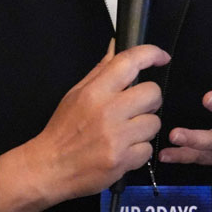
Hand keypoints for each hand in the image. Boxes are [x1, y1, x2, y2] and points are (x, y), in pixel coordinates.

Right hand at [0, 41, 168, 211]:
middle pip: (153, 93)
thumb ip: (100, 70)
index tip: (161, 58)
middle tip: (137, 107)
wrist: (50, 167)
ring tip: (127, 132)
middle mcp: (107, 111)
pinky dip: (139, 151)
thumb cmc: (63, 129)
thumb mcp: (76, 94)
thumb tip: (116, 44)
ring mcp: (116, 137)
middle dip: (150, 100)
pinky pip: (148, 149)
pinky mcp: (122, 161)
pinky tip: (123, 150)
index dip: (151, 54)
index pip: (129, 62)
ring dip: (145, 127)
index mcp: (95, 92)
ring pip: (154, 123)